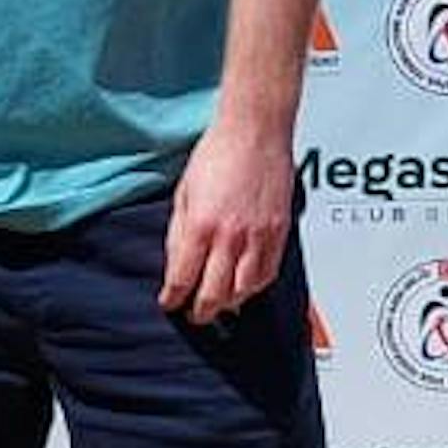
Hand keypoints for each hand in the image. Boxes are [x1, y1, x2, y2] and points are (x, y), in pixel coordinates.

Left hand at [161, 116, 293, 322]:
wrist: (254, 132)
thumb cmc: (218, 154)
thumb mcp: (183, 194)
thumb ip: (179, 233)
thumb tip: (176, 263)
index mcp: (201, 226)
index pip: (183, 278)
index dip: (173, 298)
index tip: (169, 303)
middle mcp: (231, 236)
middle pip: (214, 294)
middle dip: (200, 311)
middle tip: (193, 314)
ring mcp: (258, 237)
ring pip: (244, 291)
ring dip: (228, 303)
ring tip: (218, 304)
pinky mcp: (279, 233)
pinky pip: (267, 274)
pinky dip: (254, 288)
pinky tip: (244, 287)